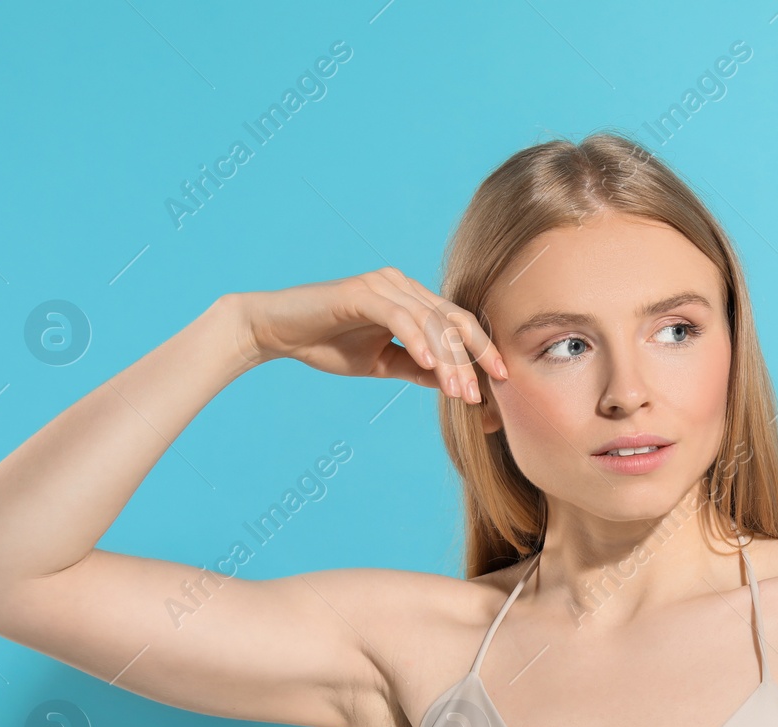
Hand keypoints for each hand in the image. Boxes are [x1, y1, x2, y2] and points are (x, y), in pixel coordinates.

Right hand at [228, 267, 505, 402]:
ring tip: (459, 391)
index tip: (500, 382)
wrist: (276, 331)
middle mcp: (402, 285)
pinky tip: (428, 364)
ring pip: (430, 322)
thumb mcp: (381, 363)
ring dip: (448, 359)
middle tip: (486, 390)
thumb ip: (416, 368)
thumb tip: (452, 383)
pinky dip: (416, 340)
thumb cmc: (327, 343)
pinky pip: (399, 317)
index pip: (456, 325)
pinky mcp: (362, 291)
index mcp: (411, 299)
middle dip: (473, 356)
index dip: (480, 352)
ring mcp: (383, 284)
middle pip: (452, 321)